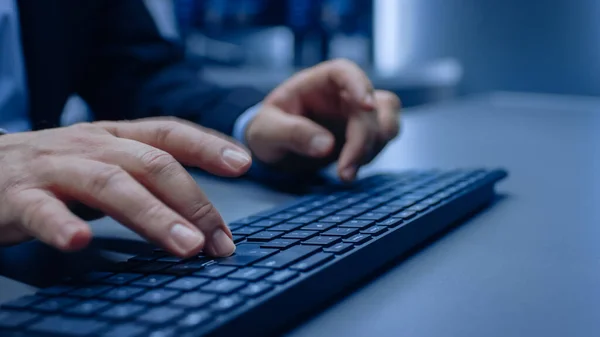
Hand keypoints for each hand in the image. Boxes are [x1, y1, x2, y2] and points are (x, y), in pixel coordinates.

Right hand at [0, 118, 251, 256]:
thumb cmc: (52, 170)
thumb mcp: (104, 162)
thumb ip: (144, 179)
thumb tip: (197, 216)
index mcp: (114, 136)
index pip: (168, 131)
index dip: (206, 145)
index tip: (243, 163)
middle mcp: (90, 145)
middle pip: (151, 164)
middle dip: (193, 203)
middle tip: (221, 242)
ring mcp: (53, 167)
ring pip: (110, 185)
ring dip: (153, 216)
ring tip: (186, 246)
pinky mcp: (16, 195)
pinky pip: (40, 210)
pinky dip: (61, 225)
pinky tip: (80, 243)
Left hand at [245, 59, 400, 180]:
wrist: (274, 147)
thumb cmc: (267, 129)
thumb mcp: (267, 131)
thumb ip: (292, 134)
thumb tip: (326, 145)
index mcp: (318, 81)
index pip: (345, 71)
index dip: (360, 85)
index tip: (367, 106)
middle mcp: (343, 93)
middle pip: (372, 105)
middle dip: (363, 140)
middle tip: (345, 172)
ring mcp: (357, 113)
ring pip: (386, 121)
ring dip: (374, 148)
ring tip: (346, 173)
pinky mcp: (364, 133)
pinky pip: (382, 139)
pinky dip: (372, 156)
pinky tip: (350, 170)